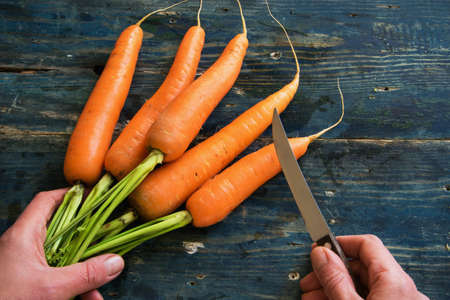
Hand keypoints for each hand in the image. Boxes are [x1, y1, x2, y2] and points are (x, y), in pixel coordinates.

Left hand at [0, 189, 124, 299]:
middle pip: (63, 233)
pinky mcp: (26, 282)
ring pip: (62, 260)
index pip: (47, 201)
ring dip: (82, 275)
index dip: (72, 195)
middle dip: (87, 245)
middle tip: (107, 246)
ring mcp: (24, 266)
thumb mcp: (51, 288)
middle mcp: (23, 247)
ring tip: (95, 295)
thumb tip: (115, 262)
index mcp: (23, 236)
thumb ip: (86, 274)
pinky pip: (55, 278)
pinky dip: (72, 287)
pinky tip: (85, 299)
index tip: (94, 196)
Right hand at [300, 234, 428, 299]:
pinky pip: (369, 298)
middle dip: (331, 271)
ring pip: (364, 285)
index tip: (318, 247)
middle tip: (310, 280)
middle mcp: (402, 290)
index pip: (366, 243)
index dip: (339, 242)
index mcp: (395, 281)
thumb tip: (321, 253)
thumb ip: (335, 279)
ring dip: (335, 286)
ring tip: (313, 296)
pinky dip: (347, 297)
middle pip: (361, 266)